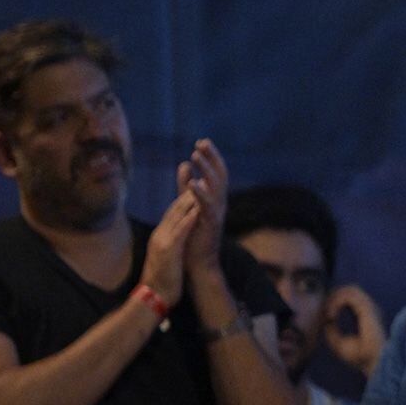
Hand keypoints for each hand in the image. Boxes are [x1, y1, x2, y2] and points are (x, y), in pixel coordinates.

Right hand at [142, 188, 201, 303]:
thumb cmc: (162, 282)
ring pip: (176, 215)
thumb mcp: (167, 258)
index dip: (185, 198)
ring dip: (189, 200)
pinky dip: (188, 219)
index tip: (196, 186)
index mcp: (160, 236)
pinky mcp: (168, 250)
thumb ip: (172, 244)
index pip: (173, 213)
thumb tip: (178, 238)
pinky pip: (180, 231)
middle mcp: (160, 235)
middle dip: (188, 192)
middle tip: (202, 177)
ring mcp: (163, 241)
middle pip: (174, 209)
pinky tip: (198, 209)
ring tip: (202, 186)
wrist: (152, 298)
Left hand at [178, 138, 228, 278]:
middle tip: (201, 142)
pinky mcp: (211, 224)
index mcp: (215, 197)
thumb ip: (186, 186)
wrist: (198, 263)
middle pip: (219, 174)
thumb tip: (184, 163)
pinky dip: (200, 193)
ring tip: (195, 155)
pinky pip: (207, 206)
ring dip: (205, 170)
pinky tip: (192, 183)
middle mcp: (220, 202)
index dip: (211, 156)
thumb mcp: (189, 204)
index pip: (216, 172)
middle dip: (211, 157)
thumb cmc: (194, 234)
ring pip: (215, 186)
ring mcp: (217, 213)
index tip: (201, 142)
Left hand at [322, 283, 385, 376]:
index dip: (335, 301)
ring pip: (350, 289)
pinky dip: (337, 302)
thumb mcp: (339, 344)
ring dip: (335, 298)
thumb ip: (331, 332)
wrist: (374, 363)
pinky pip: (350, 296)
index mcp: (365, 314)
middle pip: (350, 290)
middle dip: (334, 297)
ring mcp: (369, 307)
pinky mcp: (367, 308)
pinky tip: (332, 315)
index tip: (326, 316)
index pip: (350, 297)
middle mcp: (369, 308)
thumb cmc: (361, 357)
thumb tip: (325, 321)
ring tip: (329, 314)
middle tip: (325, 312)